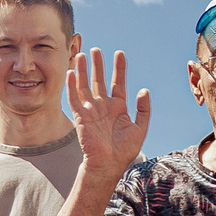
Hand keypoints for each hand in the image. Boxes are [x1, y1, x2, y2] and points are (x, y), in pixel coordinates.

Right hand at [68, 48, 150, 180]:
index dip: (119, 68)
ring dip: (83, 71)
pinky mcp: (81, 117)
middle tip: (96, 50)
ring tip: (82, 55)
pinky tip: (71, 73)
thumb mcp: (140, 128)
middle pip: (99, 81)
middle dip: (98, 65)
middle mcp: (104, 106)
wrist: (108, 165)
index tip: (119, 53)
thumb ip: (143, 110)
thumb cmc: (124, 150)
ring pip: (85, 86)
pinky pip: (74, 99)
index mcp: (118, 107)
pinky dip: (72, 86)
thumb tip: (144, 91)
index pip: (118, 83)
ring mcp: (92, 110)